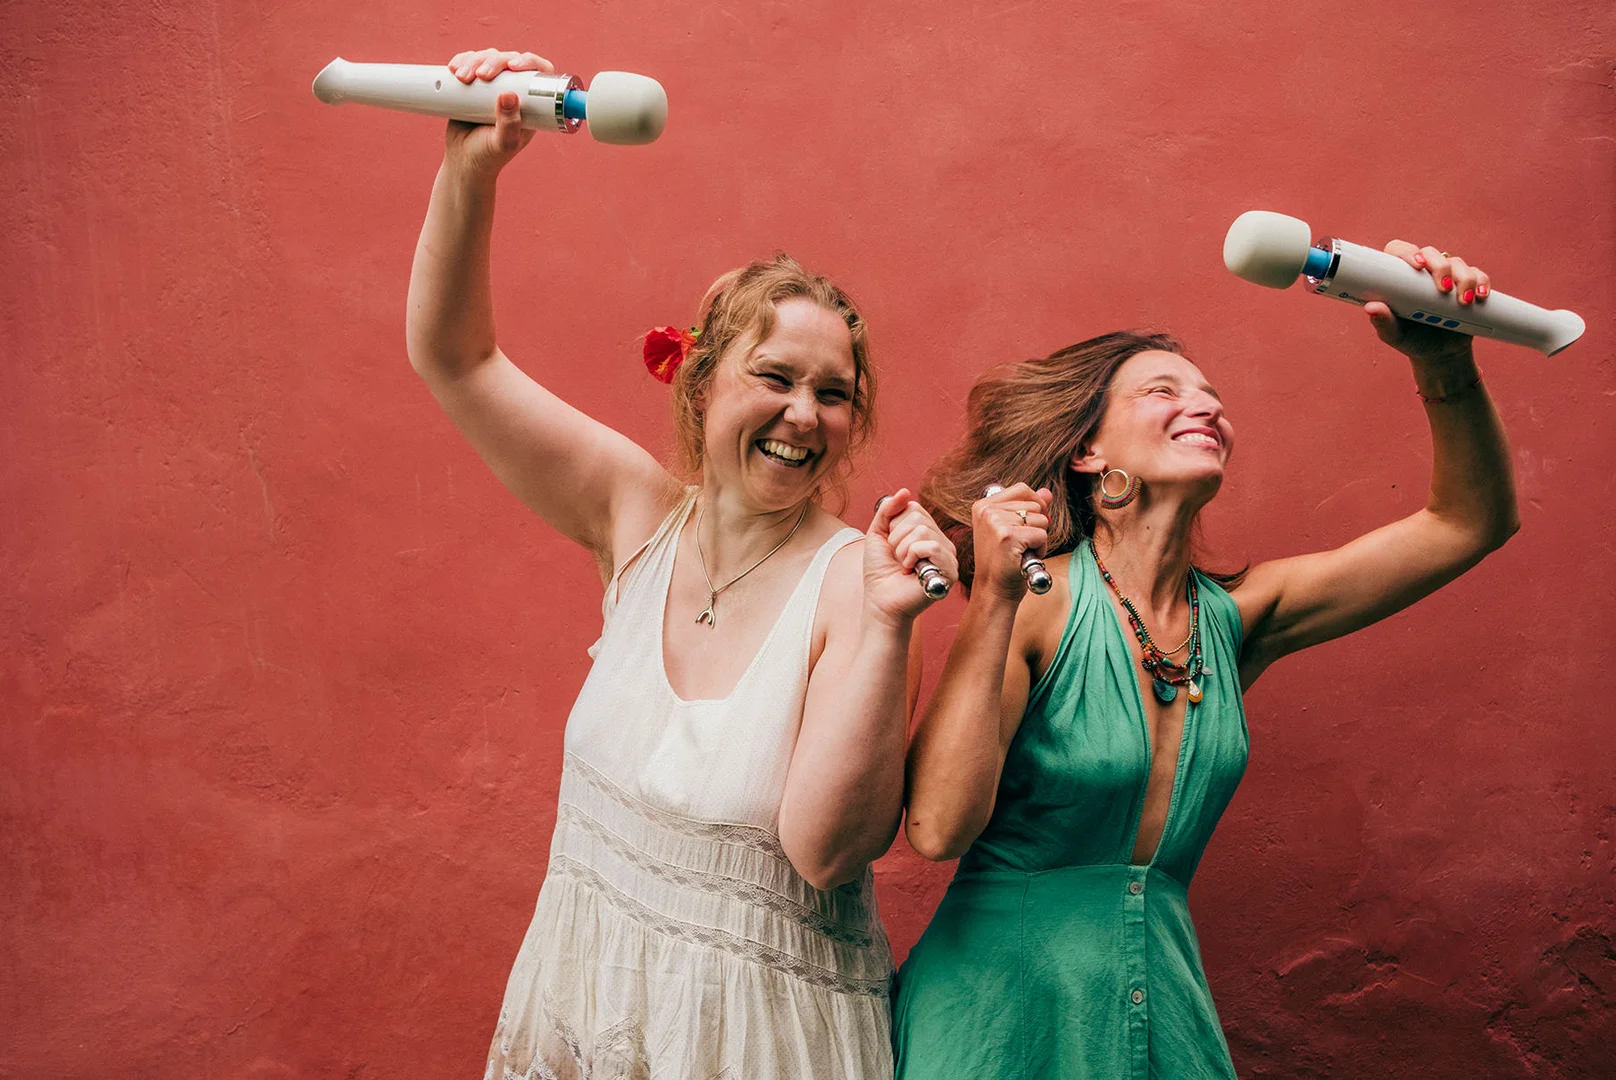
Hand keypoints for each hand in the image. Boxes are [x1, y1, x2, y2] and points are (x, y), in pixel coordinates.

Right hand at [441, 49, 554, 179]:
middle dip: (494, 61)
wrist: (463, 161)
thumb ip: (509, 125)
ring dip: (474, 60)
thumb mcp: (503, 144)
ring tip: (461, 77)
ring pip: (488, 58)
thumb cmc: (488, 157)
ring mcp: (492, 86)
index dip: (530, 62)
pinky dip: (462, 61)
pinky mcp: (473, 84)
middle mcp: (513, 91)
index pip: (538, 74)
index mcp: (530, 105)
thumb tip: (510, 94)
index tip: (514, 65)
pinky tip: (454, 68)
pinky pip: (470, 63)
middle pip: (509, 60)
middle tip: (481, 75)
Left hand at [864, 489, 958, 624]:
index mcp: (927, 533)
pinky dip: (912, 556)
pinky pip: (930, 546)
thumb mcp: (878, 535)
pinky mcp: (949, 570)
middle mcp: (941, 541)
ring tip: (903, 566)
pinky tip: (911, 571)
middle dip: (897, 538)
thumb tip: (904, 491)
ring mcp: (947, 555)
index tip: (891, 546)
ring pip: (923, 530)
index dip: (894, 525)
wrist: (880, 602)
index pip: (914, 508)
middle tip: (897, 559)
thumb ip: (888, 511)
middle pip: (918, 517)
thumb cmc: (880, 573)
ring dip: (903, 550)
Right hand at [971, 484, 1051, 601]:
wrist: (993, 590)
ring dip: (1038, 538)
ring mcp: (996, 522)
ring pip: (1041, 519)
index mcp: (983, 505)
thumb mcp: (1014, 529)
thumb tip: (1047, 492)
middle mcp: (987, 510)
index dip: (1034, 506)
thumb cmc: (1003, 562)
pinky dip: (1040, 549)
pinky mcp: (1008, 536)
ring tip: (1019, 552)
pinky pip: (1042, 535)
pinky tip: (1023, 558)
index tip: (1024, 527)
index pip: (1022, 489)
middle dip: (1035, 526)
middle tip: (1018, 545)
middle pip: (1034, 503)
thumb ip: (1029, 507)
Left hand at [1367, 241, 1490, 362]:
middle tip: (1444, 288)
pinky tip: (1480, 296)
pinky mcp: (1467, 284)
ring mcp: (1447, 276)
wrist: (1441, 354)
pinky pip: (1477, 274)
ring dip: (1464, 278)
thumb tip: (1371, 308)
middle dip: (1440, 267)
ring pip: (1457, 263)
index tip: (1417, 266)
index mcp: (1400, 278)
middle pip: (1431, 253)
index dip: (1407, 252)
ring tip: (1464, 301)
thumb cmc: (1412, 340)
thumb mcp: (1395, 335)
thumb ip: (1383, 322)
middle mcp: (1423, 273)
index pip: (1399, 252)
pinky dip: (1481, 283)